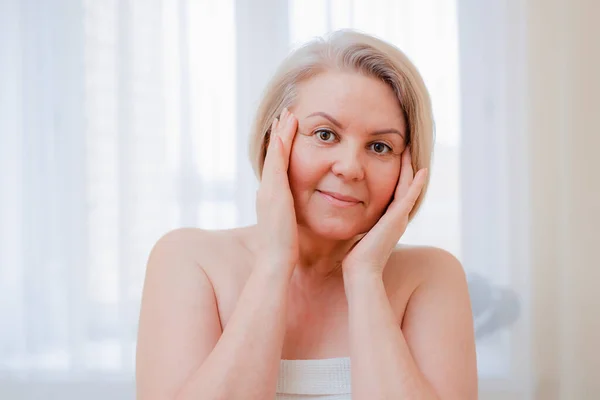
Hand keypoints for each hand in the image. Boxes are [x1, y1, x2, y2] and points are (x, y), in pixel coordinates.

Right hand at [255, 108, 298, 274]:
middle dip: (279, 134)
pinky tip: (284, 132)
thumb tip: (298, 212)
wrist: (275, 262)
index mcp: (272, 197)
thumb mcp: (290, 225)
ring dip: (279, 134)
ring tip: (287, 115)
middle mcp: (267, 190)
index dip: (281, 147)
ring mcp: (268, 191)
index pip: (278, 166)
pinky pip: (276, 164)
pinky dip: (279, 147)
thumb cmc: (285, 249)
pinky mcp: (273, 194)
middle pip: (273, 155)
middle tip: (285, 113)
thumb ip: (292, 215)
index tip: (287, 130)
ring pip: (273, 155)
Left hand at [342, 147, 427, 276]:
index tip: (394, 161)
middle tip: (405, 149)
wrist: (361, 271)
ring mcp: (399, 218)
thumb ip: (360, 225)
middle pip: (405, 186)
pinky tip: (422, 170)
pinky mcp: (397, 218)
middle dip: (405, 168)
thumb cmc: (356, 258)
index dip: (397, 177)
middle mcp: (397, 218)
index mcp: (389, 221)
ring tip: (409, 151)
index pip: (395, 193)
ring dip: (410, 169)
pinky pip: (409, 196)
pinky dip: (417, 183)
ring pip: (408, 187)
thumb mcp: (359, 234)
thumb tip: (349, 217)